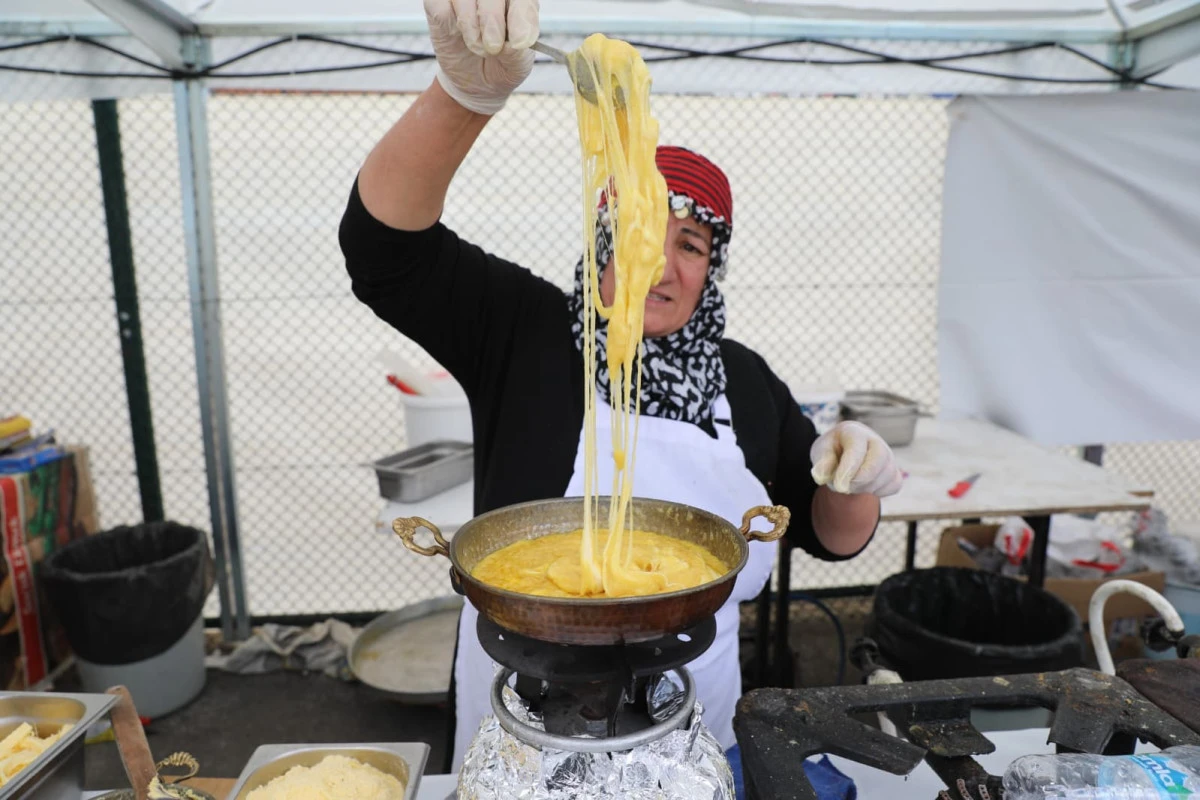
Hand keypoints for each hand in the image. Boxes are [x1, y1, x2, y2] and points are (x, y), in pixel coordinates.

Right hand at [424, 0, 538, 114]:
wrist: (475, 81)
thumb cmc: (502, 65)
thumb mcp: (517, 67)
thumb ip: (518, 54)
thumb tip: (513, 44)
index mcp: (517, 1)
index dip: (521, 16)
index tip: (519, 42)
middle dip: (492, 18)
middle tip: (493, 47)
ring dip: (469, 24)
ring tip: (476, 47)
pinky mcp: (438, 4)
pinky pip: (439, 4)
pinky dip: (447, 21)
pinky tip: (454, 34)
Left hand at [810, 421, 902, 496]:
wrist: (843, 454)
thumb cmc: (832, 451)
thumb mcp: (821, 452)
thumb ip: (821, 463)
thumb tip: (820, 476)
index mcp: (854, 431)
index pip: (856, 448)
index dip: (849, 469)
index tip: (840, 486)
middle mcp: (875, 441)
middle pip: (879, 459)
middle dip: (861, 479)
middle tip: (843, 487)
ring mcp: (888, 456)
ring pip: (886, 475)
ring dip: (865, 488)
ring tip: (849, 484)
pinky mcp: (895, 471)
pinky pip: (893, 485)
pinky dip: (878, 491)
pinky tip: (864, 486)